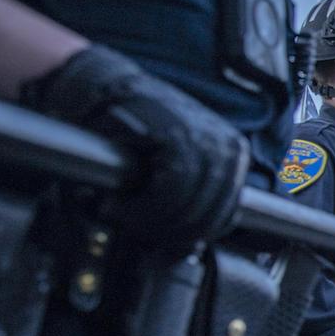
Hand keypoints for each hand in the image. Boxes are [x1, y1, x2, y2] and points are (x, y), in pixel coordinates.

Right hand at [21, 45, 247, 249]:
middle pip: (210, 215)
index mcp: (235, 155)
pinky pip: (171, 192)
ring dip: (152, 221)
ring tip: (124, 216)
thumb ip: (192, 197)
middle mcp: (230, 147)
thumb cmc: (134, 132)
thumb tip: (195, 246)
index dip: (193, 236)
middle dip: (171, 233)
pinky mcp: (179, 138)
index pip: (227, 214)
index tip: (166, 241)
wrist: (100, 89)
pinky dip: (144, 207)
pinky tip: (122, 206)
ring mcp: (208, 141)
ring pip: (191, 207)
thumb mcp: (175, 166)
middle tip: (137, 230)